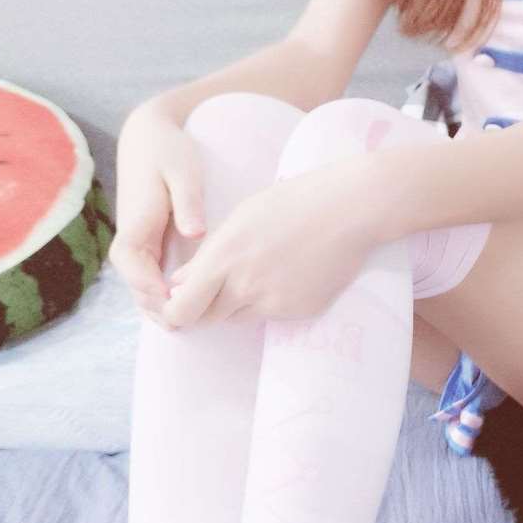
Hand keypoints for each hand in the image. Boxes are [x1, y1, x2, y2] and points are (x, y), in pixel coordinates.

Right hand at [110, 102, 206, 325]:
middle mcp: (130, 236)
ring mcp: (137, 242)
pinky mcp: (147, 244)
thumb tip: (195, 232)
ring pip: (142, 284)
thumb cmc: (169, 151)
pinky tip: (186, 306)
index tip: (172, 304)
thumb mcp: (183, 171)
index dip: (149, 288)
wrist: (149, 136)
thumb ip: (188, 201)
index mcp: (135, 221)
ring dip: (158, 306)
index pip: (131, 264)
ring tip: (186, 325)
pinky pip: (151, 276)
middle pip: (135, 283)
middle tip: (185, 325)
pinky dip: (162, 295)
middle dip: (156, 307)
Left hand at [158, 156, 380, 327]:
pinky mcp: (299, 311)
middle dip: (204, 309)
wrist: (348, 210)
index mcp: (224, 258)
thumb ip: (207, 256)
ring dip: (237, 303)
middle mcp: (245, 286)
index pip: (181, 309)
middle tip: (213, 291)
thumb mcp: (240, 219)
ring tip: (260, 268)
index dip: (174, 312)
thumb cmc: (292, 203)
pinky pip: (272, 316)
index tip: (178, 305)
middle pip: (207, 319)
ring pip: (239, 318)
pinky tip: (289, 272)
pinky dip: (272, 301)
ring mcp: (274, 302)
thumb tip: (180, 283)